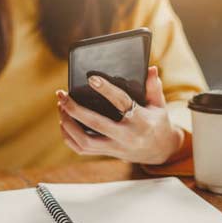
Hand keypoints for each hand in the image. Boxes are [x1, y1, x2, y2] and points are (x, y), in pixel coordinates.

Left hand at [56, 66, 183, 164]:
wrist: (160, 151)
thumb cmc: (157, 122)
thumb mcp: (159, 105)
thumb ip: (153, 87)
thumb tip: (150, 68)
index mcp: (141, 120)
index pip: (121, 102)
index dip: (106, 90)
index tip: (91, 78)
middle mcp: (126, 136)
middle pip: (95, 124)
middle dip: (74, 109)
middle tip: (62, 94)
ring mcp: (115, 148)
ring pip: (84, 140)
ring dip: (68, 123)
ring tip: (61, 106)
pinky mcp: (107, 154)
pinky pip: (82, 149)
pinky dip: (69, 137)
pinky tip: (63, 122)